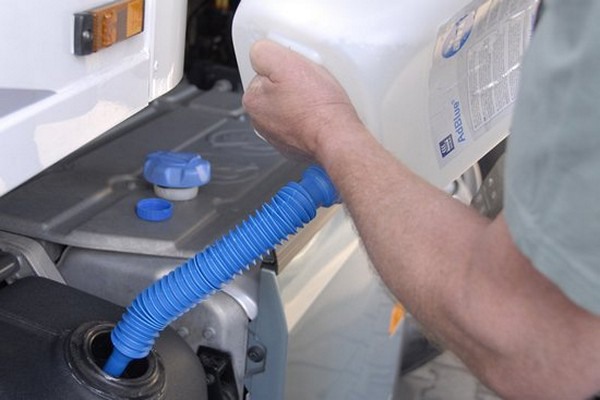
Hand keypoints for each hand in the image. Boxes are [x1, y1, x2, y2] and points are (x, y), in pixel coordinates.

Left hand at [242, 40, 361, 161]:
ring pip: (290, 108)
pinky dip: (312, 119)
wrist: (338, 137)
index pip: (264, 72)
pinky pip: (303, 124)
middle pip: (277, 90)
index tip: (298, 70)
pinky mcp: (297, 146)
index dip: (284, 67)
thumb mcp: (285, 62)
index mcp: (253, 101)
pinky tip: (322, 115)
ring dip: (303, 102)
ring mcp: (279, 137)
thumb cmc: (317, 106)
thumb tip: (259, 51)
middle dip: (293, 84)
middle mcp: (261, 122)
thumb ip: (263, 52)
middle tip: (311, 84)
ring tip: (319, 99)